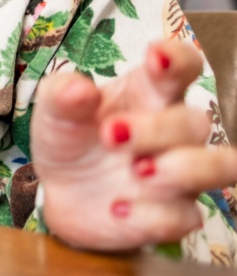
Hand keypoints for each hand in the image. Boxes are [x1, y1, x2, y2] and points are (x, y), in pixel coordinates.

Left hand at [32, 40, 236, 250]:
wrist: (60, 192)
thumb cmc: (71, 138)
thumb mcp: (54, 111)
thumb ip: (63, 95)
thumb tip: (78, 88)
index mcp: (149, 93)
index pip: (183, 66)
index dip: (178, 60)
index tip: (155, 58)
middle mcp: (175, 133)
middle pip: (196, 122)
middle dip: (158, 128)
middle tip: (112, 135)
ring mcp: (181, 175)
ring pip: (221, 166)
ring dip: (185, 168)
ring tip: (138, 172)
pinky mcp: (173, 215)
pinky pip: (183, 217)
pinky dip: (152, 215)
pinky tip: (118, 210)